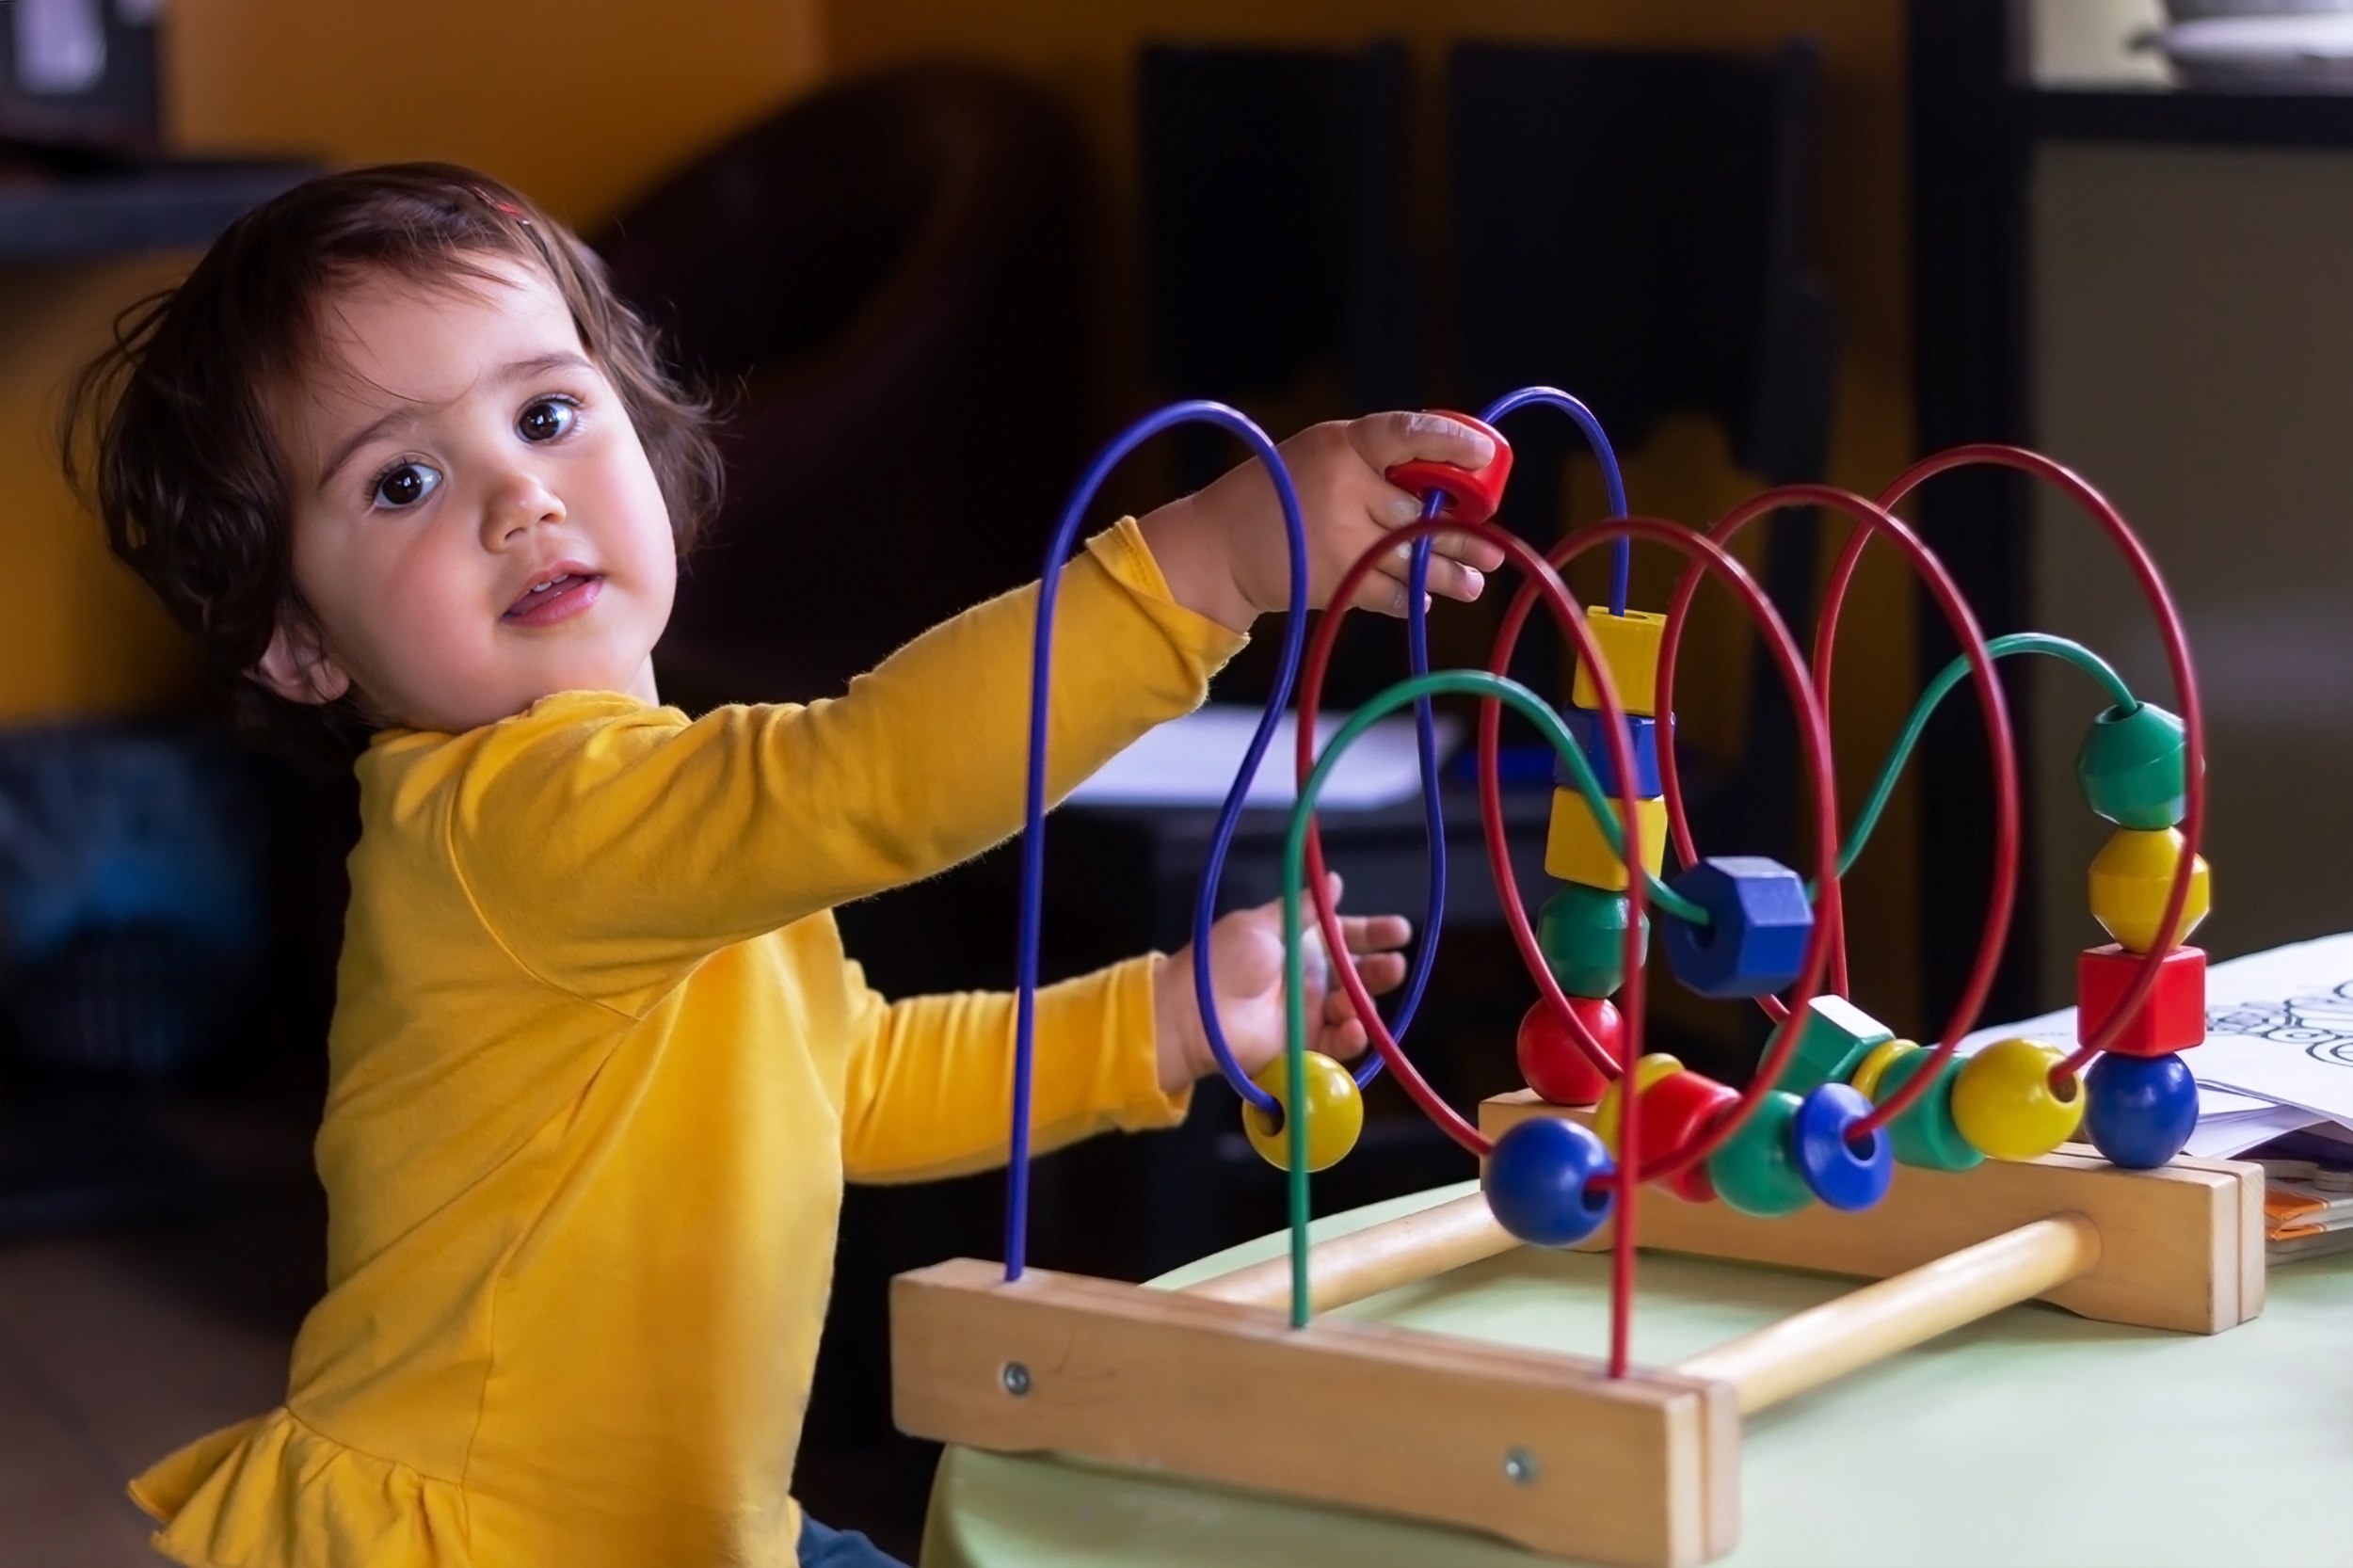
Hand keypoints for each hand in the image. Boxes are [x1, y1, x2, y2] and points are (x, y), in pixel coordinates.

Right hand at [1137, 412, 1510, 632]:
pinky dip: (1409, 597)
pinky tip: (1423, 597)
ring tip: (1476, 581)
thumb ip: (1374, 465)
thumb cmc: (1276, 496)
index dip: (1452, 442)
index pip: (1406, 434)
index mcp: (1341, 445)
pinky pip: (1390, 592)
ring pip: (1414, 556)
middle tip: (1492, 545)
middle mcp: (1344, 487)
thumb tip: (1450, 482)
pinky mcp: (1336, 579)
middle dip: (1462, 532)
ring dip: (1449, 571)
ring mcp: (1341, 537)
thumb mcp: (1318, 457)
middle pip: (1421, 510)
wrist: (1216, 548)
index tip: (1485, 453)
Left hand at [1151, 873, 1413, 1095]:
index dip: (1374, 932)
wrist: (1192, 1012)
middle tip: (1394, 965)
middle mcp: (1310, 977)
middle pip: (1358, 973)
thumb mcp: (1261, 925)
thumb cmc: (1220, 961)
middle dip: (1380, 969)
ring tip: (1361, 999)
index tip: (1400, 931)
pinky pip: (1338, 1043)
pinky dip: (1352, 1037)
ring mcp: (1309, 1012)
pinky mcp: (1304, 1045)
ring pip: (1354, 1008)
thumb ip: (1300, 909)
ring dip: (1367, 1003)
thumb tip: (1333, 881)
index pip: (1347, 935)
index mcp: (1301, 943)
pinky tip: (1355, 1027)